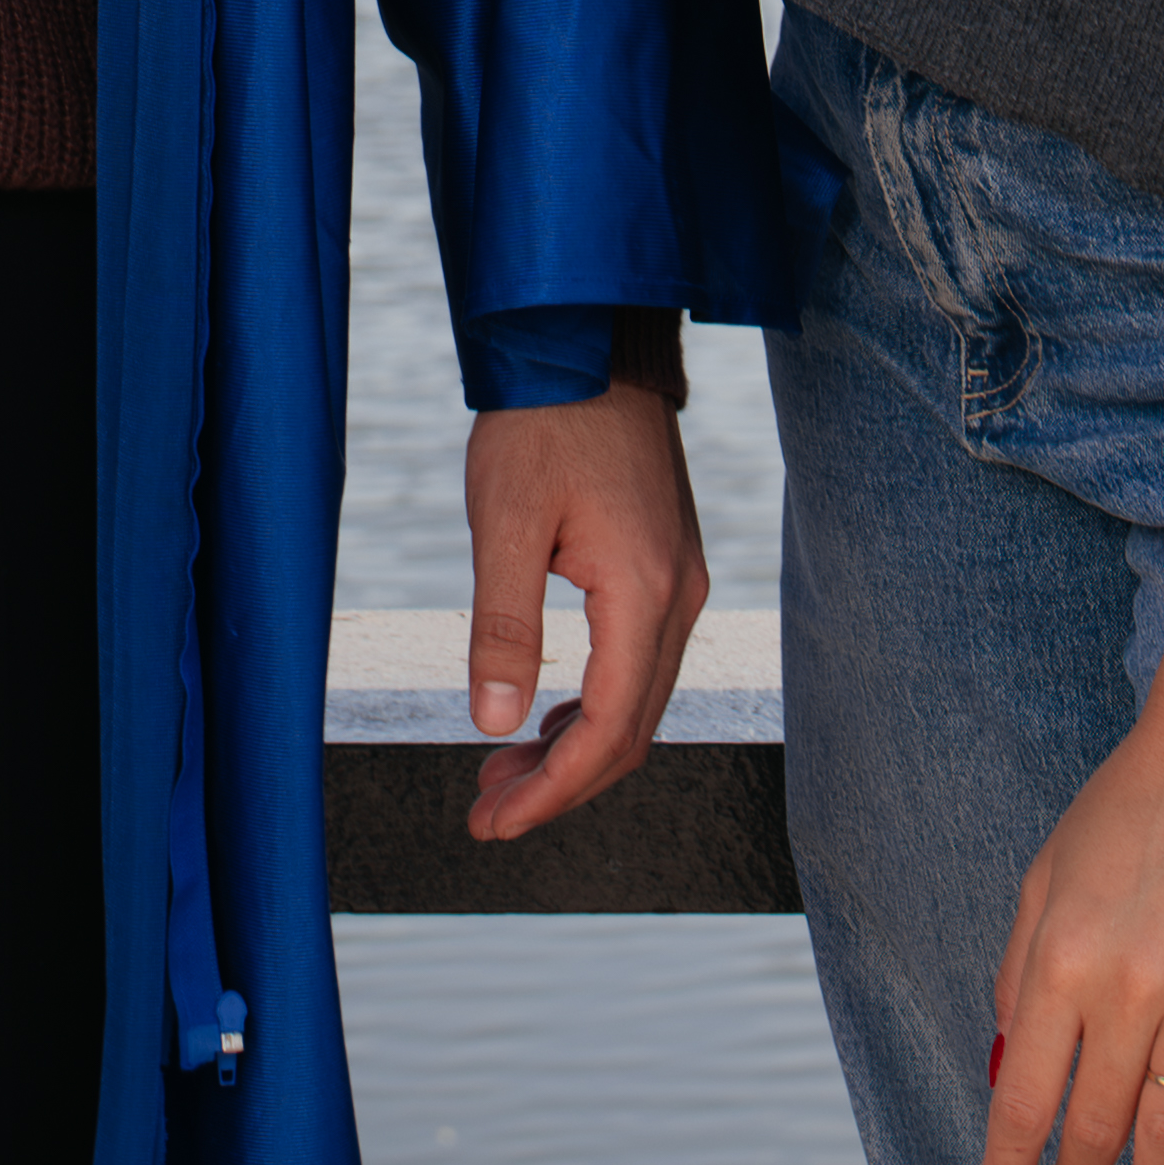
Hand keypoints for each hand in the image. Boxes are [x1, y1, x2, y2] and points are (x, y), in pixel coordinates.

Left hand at [456, 379, 707, 839]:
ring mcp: (678, 583)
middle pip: (630, 731)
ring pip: (636, 703)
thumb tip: (495, 726)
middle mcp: (678, 598)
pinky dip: (591, 708)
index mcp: (643, 594)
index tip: (495, 823)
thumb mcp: (503, 521)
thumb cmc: (541, 420)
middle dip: (558, 785)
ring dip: (572, 750)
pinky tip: (542, 719)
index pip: (608, 730)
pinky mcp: (664, 568)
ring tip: (498, 776)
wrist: (589, 342)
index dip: (553, 791)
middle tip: (484, 814)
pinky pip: (638, 666)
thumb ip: (502, 626)